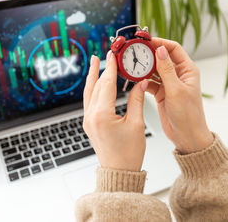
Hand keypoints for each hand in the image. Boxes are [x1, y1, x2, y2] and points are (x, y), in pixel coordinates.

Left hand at [83, 51, 145, 170]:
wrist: (119, 172)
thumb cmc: (129, 154)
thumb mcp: (136, 124)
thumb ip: (136, 100)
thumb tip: (140, 82)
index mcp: (102, 115)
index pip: (106, 84)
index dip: (111, 67)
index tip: (114, 54)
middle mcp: (91, 116)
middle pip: (96, 86)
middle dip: (102, 69)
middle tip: (108, 54)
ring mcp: (88, 120)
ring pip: (89, 92)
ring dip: (94, 77)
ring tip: (96, 62)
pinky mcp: (89, 124)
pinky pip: (89, 101)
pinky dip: (93, 89)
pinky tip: (97, 83)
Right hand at [141, 38, 213, 153]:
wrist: (187, 136)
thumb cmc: (188, 115)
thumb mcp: (176, 90)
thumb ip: (167, 69)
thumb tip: (160, 49)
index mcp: (187, 70)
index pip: (173, 49)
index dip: (160, 42)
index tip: (146, 40)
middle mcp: (178, 75)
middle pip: (161, 57)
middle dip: (148, 54)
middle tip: (134, 51)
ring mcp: (169, 84)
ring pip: (154, 70)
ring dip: (144, 67)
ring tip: (132, 64)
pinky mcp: (161, 93)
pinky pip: (150, 82)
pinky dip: (142, 80)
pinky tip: (135, 79)